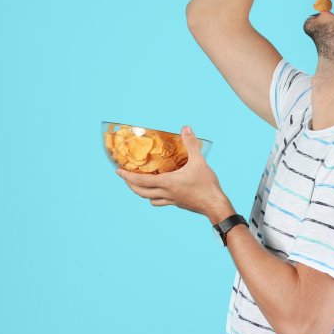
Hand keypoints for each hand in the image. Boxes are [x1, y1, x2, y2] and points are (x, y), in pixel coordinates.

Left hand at [115, 125, 233, 222]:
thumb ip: (191, 144)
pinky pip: (161, 202)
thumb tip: (185, 128)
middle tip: (125, 177)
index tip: (118, 171)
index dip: (128, 176)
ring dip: (142, 192)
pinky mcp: (178, 204)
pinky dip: (156, 197)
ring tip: (140, 184)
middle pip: (141, 192)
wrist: (215, 205)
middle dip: (130, 185)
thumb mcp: (199, 161)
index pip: (142, 181)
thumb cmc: (206, 184)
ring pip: (150, 199)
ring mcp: (171, 200)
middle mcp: (166, 193)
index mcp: (167, 183)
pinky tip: (160, 190)